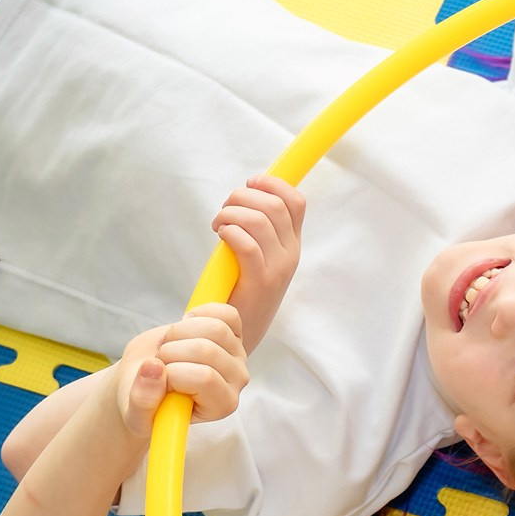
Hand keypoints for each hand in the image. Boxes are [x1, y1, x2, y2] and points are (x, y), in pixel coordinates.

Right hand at [111, 304, 248, 435]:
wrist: (149, 379)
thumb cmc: (147, 401)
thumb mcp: (135, 412)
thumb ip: (142, 400)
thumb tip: (154, 369)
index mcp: (219, 406)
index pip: (204, 378)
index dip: (172, 372)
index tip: (159, 379)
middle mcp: (236, 381)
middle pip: (207, 350)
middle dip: (170, 351)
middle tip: (159, 361)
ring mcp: (238, 355)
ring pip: (216, 328)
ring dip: (179, 331)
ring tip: (168, 346)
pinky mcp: (234, 335)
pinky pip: (228, 313)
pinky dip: (200, 313)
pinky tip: (184, 327)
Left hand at [213, 175, 303, 350]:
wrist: (238, 333)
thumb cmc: (240, 291)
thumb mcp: (257, 257)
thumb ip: (256, 231)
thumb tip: (243, 198)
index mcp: (292, 245)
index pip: (296, 202)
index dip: (273, 184)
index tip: (251, 183)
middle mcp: (290, 254)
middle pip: (274, 205)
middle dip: (242, 196)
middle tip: (225, 210)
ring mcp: (278, 268)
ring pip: (258, 220)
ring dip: (230, 213)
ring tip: (218, 225)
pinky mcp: (261, 281)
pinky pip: (246, 243)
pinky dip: (229, 232)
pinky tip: (221, 237)